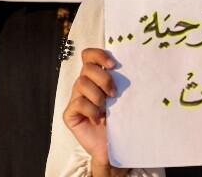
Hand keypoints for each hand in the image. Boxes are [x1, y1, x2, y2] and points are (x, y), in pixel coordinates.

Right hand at [63, 48, 117, 170]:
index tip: (113, 65)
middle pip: (86, 68)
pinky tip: (98, 119)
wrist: (115, 146)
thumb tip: (131, 64)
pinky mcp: (70, 114)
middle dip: (104, 79)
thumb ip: (121, 80)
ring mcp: (75, 99)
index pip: (88, 56)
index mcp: (96, 77)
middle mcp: (84, 85)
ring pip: (81, 83)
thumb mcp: (124, 96)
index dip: (98, 55)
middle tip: (114, 94)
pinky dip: (91, 110)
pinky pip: (78, 103)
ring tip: (107, 109)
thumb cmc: (121, 119)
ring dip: (98, 96)